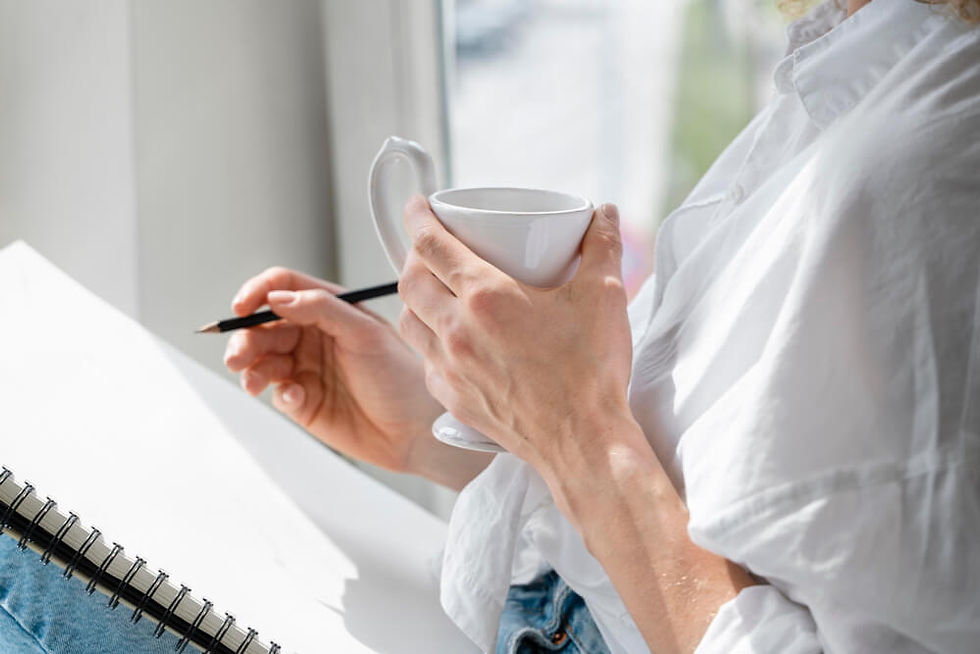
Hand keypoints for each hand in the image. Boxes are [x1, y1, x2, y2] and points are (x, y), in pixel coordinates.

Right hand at [223, 267, 491, 486]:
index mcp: (329, 309)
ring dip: (250, 366)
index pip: (282, 287)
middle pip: (263, 325)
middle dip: (245, 338)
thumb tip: (276, 297)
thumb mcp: (366, 334)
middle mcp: (313, 335)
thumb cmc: (401, 376)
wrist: (415, 430)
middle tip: (238, 355)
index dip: (257, 292)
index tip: (242, 307)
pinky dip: (275, 392)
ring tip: (253, 380)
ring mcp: (305, 368)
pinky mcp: (301, 401)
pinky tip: (294, 398)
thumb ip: (322, 310)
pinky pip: (275, 391)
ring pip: (261, 359)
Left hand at [396, 196, 637, 481]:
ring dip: (414, 298)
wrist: (583, 442)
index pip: (431, 244)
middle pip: (409, 279)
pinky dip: (427, 340)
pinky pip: (424, 359)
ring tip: (435, 290)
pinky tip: (449, 338)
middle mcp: (457, 330)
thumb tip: (603, 214)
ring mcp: (450, 368)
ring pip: (408, 320)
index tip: (417, 205)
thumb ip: (601, 246)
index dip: (418, 217)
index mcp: (487, 297)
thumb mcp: (602, 296)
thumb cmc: (590, 371)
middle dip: (413, 255)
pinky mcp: (453, 398)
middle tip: (431, 247)